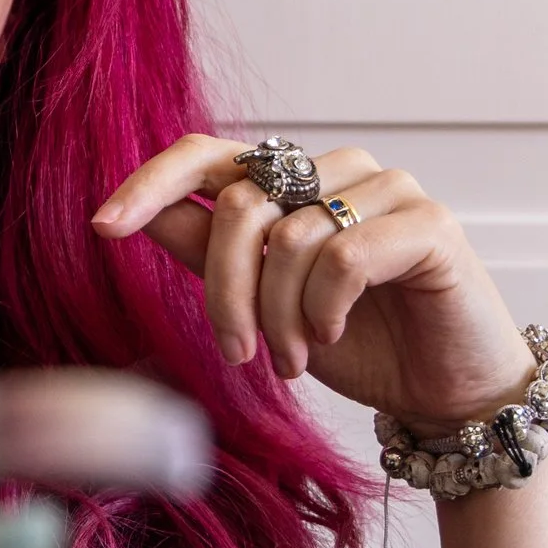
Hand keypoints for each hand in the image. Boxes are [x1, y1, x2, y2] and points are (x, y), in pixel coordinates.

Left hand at [92, 136, 530, 429]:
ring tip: (297, 356)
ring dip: (279, 314)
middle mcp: (335, 169)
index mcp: (290, 181)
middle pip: (239, 205)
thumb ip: (209, 253)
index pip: (206, 155)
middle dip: (226, 292)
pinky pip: (344, 254)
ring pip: (289, 235)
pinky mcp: (429, 222)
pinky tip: (335, 335)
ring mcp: (386, 188)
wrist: (444, 393)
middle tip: (241, 354)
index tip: (102, 226)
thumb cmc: (356, 343)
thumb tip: (139, 215)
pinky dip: (326, 307)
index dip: (150, 182)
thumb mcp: (263, 301)